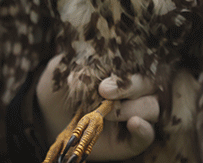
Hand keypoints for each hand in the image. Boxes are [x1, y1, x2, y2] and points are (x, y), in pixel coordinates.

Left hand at [35, 55, 159, 160]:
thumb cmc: (59, 89)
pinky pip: (148, 135)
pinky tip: (134, 123)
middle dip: (131, 87)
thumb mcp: (60, 72)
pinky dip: (144, 130)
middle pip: (149, 84)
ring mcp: (136, 114)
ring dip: (134, 108)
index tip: (103, 82)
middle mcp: (134, 91)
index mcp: (121, 70)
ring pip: (152, 108)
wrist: (50, 118)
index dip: (125, 71)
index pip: (137, 64)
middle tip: (104, 91)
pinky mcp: (133, 138)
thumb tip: (86, 63)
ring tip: (107, 113)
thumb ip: (73, 63)